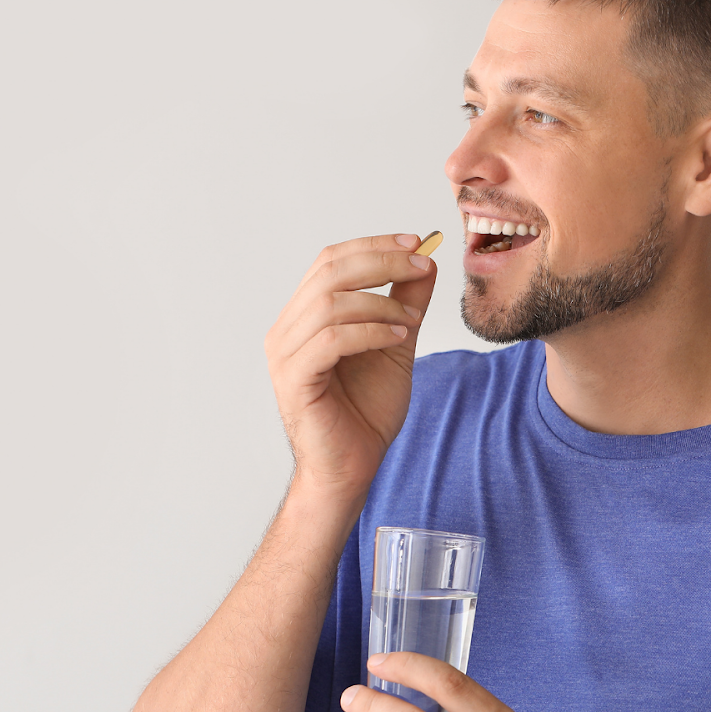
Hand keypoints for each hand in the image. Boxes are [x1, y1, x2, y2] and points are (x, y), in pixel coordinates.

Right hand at [264, 234, 436, 495]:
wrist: (353, 467)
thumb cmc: (366, 412)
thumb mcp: (395, 345)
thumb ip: (405, 304)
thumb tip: (425, 263)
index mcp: (304, 317)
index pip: (331, 261)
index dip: (373, 246)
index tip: (416, 244)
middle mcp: (287, 330)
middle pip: (328, 272)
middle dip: (380, 262)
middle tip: (420, 266)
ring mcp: (285, 355)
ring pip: (329, 303)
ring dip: (379, 303)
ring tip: (410, 320)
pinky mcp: (295, 380)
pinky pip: (330, 341)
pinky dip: (368, 331)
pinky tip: (396, 337)